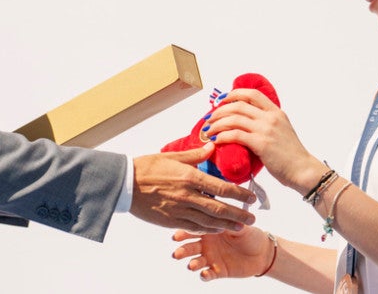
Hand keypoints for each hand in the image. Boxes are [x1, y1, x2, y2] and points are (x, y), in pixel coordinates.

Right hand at [130, 142, 256, 233]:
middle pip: (219, 208)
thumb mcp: (172, 156)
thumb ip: (195, 155)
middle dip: (238, 214)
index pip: (222, 187)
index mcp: (190, 177)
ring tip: (240, 227)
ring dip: (226, 225)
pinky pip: (193, 227)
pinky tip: (217, 230)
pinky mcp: (170, 220)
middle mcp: (187, 195)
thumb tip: (212, 147)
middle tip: (253, 218)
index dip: (239, 194)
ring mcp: (179, 210)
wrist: (124, 183)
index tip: (251, 198)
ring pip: (208, 221)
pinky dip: (208, 230)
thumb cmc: (147, 167)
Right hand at [172, 225, 270, 280]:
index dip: (184, 233)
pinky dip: (205, 275)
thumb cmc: (250, 234)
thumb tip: (220, 217)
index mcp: (209, 230)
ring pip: (196, 262)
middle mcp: (206, 244)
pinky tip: (204, 274)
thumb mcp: (240, 226)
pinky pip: (208, 274)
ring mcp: (211, 258)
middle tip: (177, 254)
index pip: (193, 230)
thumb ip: (229, 223)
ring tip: (191, 265)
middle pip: (189, 248)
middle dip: (182, 251)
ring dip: (192, 264)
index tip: (176, 235)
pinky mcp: (217, 271)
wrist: (262, 251)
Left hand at [205, 88, 325, 193]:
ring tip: (209, 130)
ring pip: (234, 119)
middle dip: (220, 110)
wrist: (303, 170)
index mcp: (276, 112)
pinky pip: (235, 135)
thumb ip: (267, 124)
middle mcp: (271, 117)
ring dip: (217, 124)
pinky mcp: (261, 144)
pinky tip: (216, 140)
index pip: (252, 94)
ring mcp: (266, 129)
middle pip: (239, 105)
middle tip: (210, 119)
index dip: (234, 94)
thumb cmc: (291, 155)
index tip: (222, 100)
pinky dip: (222, 136)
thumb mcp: (282, 131)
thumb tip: (247, 124)